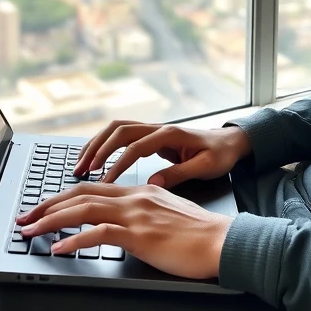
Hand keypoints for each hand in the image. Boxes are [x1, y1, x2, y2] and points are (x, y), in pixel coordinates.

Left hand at [17, 182, 233, 279]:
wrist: (223, 241)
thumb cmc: (200, 234)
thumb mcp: (167, 216)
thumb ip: (146, 214)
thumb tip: (126, 224)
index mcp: (140, 192)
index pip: (93, 188)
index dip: (63, 197)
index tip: (43, 208)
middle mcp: (134, 197)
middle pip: (81, 193)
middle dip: (48, 204)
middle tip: (25, 217)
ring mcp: (136, 214)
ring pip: (84, 209)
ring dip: (51, 220)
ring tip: (31, 230)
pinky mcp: (140, 235)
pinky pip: (99, 233)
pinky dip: (74, 240)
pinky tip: (59, 249)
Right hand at [75, 121, 251, 187]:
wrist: (230, 141)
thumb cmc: (220, 154)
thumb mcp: (206, 167)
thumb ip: (180, 173)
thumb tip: (153, 182)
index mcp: (171, 134)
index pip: (136, 147)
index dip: (117, 164)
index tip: (103, 182)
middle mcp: (158, 127)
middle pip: (119, 131)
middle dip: (97, 150)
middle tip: (81, 171)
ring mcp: (154, 129)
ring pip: (117, 129)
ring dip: (96, 144)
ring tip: (80, 165)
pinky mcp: (152, 135)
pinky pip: (122, 135)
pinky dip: (104, 144)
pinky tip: (94, 159)